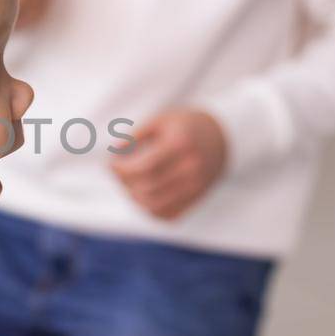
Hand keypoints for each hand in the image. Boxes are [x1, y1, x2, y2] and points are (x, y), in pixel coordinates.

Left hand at [110, 108, 227, 219]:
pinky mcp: (196, 198)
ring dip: (134, 198)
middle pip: (148, 188)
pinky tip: (143, 194)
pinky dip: (149, 209)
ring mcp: (196, 186)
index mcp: (182, 145)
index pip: (146, 167)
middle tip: (118, 172)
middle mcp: (191, 168)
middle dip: (125, 183)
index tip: (112, 164)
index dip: (122, 170)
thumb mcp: (161, 121)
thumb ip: (136, 135)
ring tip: (129, 183)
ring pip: (155, 206)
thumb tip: (114, 150)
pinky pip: (167, 214)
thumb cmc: (185, 125)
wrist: (222, 138)